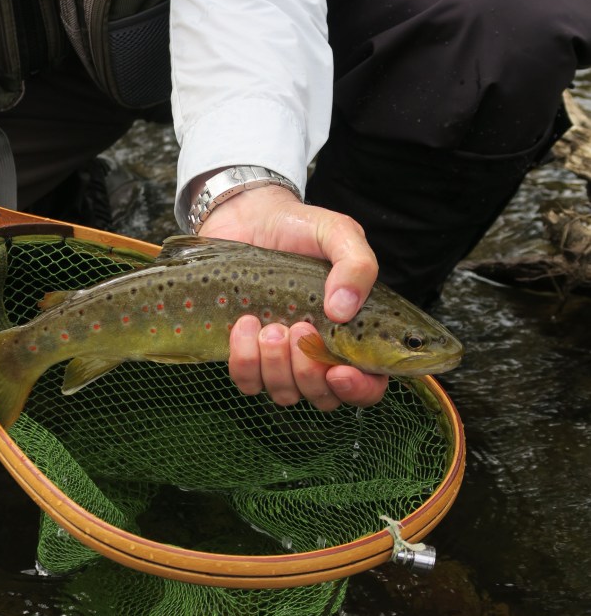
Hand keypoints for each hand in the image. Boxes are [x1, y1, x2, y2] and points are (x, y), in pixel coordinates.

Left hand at [196, 180, 387, 409]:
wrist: (247, 219)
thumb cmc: (300, 228)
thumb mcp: (338, 233)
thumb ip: (357, 265)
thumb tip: (343, 311)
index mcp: (355, 333)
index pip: (369, 385)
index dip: (358, 390)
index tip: (339, 371)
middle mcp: (321, 354)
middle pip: (325, 396)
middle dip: (310, 371)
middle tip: (299, 327)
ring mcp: (283, 359)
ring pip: (286, 393)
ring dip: (277, 364)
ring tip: (270, 324)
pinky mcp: (247, 355)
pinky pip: (249, 383)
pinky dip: (245, 360)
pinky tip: (245, 324)